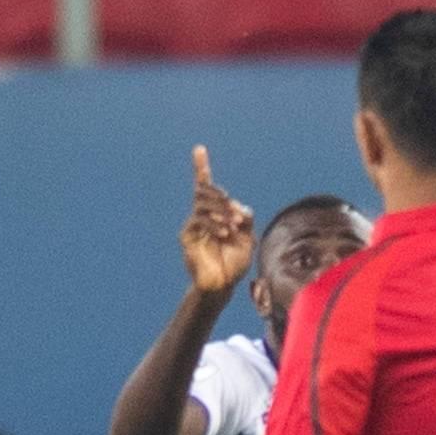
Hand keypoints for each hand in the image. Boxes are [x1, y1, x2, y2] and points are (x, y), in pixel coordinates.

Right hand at [182, 146, 253, 296]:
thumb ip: (245, 218)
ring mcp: (193, 225)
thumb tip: (236, 206)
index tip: (199, 149)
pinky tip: (224, 233)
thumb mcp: (248, 237)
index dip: (201, 167)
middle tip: (236, 214)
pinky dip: (214, 224)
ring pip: (202, 203)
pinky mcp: (187, 236)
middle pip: (205, 190)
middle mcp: (202, 216)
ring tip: (232, 227)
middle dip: (221, 196)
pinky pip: (198, 220)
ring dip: (221, 211)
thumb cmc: (235, 263)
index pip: (206, 187)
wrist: (223, 285)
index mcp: (216, 213)